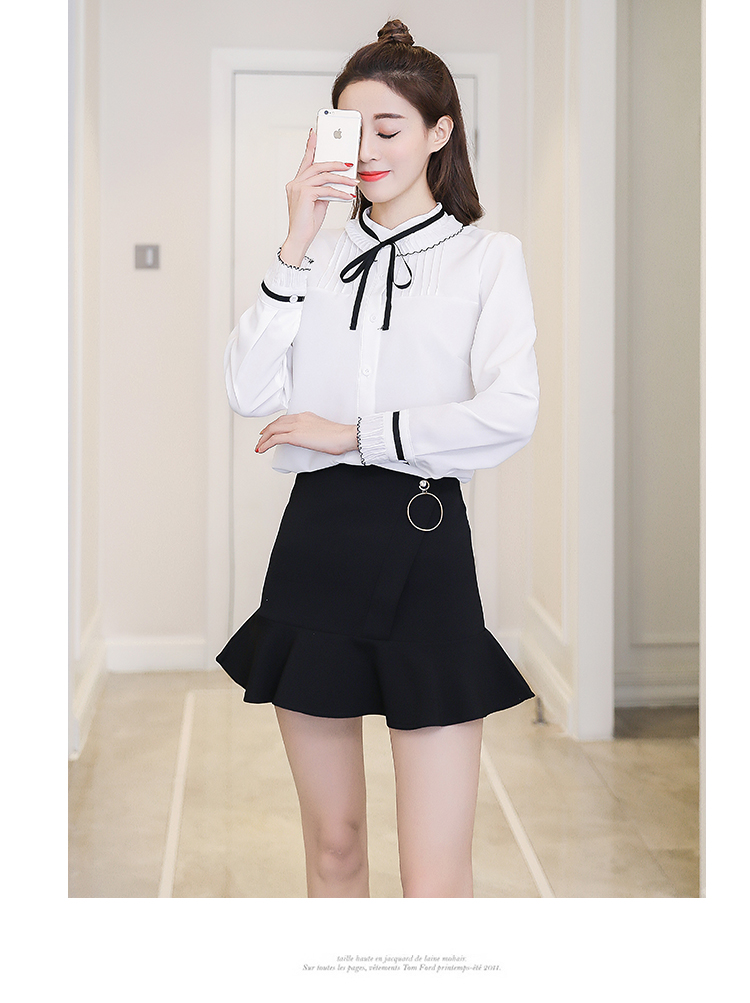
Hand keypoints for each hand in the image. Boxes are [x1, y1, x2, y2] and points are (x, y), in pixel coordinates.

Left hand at [256, 412, 357, 455]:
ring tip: (259, 447)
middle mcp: (299, 418)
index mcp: (305, 416)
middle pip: (276, 423)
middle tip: (260, 438)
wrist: (344, 436)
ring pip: (272, 430)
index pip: (285, 418)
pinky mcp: (295, 436)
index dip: (275, 425)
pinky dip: (266, 444)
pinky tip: (261, 449)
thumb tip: (310, 440)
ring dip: (263, 439)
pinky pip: (275, 439)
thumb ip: (312, 432)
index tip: (270, 430)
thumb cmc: (339, 436)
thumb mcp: (322, 430)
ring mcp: (296, 426)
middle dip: (266, 431)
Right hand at [280, 129, 358, 264]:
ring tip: (353, 181)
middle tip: (349, 163)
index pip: (306, 161)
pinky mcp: (305, 195)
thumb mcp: (318, 202)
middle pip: (317, 165)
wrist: (299, 239)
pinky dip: (339, 192)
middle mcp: (295, 182)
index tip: (316, 133)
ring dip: (341, 178)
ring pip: (323, 176)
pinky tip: (348, 195)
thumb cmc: (307, 223)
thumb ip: (323, 189)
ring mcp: (298, 188)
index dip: (311, 146)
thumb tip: (335, 182)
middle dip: (335, 163)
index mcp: (296, 183)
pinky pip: (326, 189)